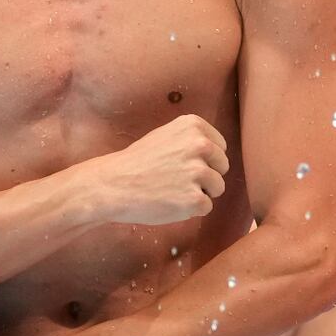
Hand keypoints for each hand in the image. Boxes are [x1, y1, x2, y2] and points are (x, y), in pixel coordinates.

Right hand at [92, 114, 228, 225]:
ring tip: (173, 190)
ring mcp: (198, 172)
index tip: (183, 164)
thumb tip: (216, 152)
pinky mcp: (194, 198)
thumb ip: (192, 139)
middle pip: (222, 167)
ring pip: (218, 188)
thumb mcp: (166, 134)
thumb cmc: (138, 162)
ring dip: (200, 193)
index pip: (220, 147)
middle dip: (206, 177)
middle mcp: (200, 145)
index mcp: (194, 126)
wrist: (113, 184)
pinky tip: (171, 202)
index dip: (205, 160)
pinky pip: (207, 207)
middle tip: (178, 179)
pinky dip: (191, 209)